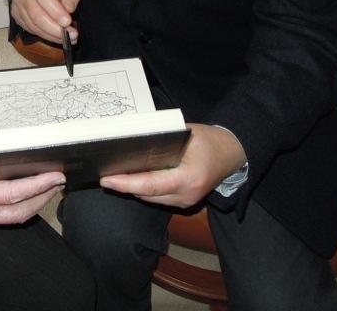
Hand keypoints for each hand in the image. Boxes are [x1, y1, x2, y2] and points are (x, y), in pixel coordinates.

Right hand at [0, 146, 65, 224]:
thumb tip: (2, 150)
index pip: (13, 193)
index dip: (38, 185)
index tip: (57, 177)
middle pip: (18, 212)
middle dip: (42, 198)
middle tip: (59, 182)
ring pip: (12, 216)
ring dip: (32, 203)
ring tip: (48, 186)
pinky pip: (1, 214)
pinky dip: (17, 203)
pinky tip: (24, 191)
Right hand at [10, 0, 79, 43]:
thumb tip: (69, 9)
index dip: (55, 10)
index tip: (68, 21)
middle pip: (36, 14)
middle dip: (54, 28)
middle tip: (71, 35)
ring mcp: (18, 5)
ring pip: (33, 25)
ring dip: (51, 35)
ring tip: (68, 38)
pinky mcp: (17, 16)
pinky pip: (31, 30)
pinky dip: (45, 36)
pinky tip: (57, 37)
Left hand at [99, 124, 246, 207]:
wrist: (232, 153)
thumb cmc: (209, 140)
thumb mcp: (186, 134)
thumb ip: (160, 141)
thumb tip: (131, 142)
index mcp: (188, 179)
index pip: (150, 185)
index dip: (125, 183)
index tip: (106, 179)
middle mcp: (186, 195)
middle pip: (146, 194)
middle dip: (124, 185)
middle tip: (104, 173)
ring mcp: (186, 201)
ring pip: (150, 198)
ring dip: (132, 188)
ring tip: (113, 175)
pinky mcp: (184, 202)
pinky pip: (158, 198)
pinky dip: (144, 189)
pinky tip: (131, 178)